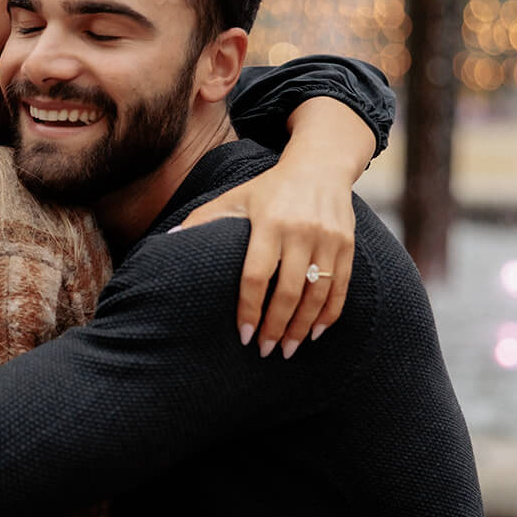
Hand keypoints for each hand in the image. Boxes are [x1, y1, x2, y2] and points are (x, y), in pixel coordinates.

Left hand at [180, 160, 354, 358]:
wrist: (320, 165)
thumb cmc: (269, 189)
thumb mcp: (235, 198)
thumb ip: (203, 220)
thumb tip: (169, 240)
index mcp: (269, 222)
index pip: (257, 275)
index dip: (249, 308)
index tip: (243, 335)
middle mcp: (301, 230)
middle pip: (289, 291)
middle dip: (277, 327)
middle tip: (265, 351)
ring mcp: (328, 238)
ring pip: (317, 294)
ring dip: (303, 327)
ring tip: (288, 350)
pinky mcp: (347, 244)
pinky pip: (341, 287)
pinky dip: (329, 314)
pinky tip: (315, 332)